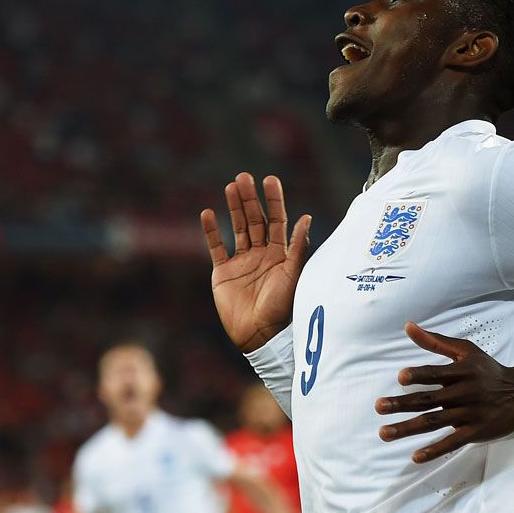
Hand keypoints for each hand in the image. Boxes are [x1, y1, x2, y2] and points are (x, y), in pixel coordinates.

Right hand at [201, 173, 310, 352]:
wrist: (260, 335)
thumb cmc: (282, 308)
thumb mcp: (293, 274)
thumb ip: (297, 247)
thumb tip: (306, 217)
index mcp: (280, 254)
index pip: (277, 221)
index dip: (274, 201)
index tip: (270, 180)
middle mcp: (261, 254)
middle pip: (255, 220)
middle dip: (250, 199)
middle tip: (244, 177)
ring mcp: (242, 262)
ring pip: (237, 228)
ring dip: (234, 208)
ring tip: (231, 186)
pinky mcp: (224, 272)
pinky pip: (216, 247)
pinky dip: (211, 231)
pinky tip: (207, 213)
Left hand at [375, 322, 513, 463]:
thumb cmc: (488, 370)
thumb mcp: (466, 351)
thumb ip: (435, 341)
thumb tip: (407, 326)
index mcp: (461, 372)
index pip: (436, 373)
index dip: (419, 375)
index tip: (401, 378)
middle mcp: (463, 392)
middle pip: (428, 400)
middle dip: (401, 403)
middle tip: (379, 406)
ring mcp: (469, 414)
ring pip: (434, 422)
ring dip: (407, 428)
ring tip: (384, 432)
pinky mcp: (475, 431)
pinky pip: (452, 442)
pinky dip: (434, 450)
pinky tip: (415, 456)